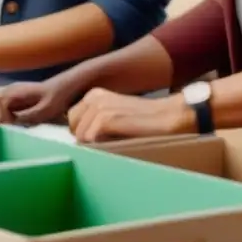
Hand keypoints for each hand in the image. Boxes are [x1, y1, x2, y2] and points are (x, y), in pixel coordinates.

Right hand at [0, 79, 78, 126]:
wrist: (63, 88)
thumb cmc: (57, 98)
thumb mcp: (45, 110)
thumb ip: (28, 116)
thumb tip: (11, 124)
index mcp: (18, 91)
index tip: (5, 128)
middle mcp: (10, 89)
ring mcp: (10, 92)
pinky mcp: (12, 98)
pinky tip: (0, 128)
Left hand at [67, 88, 195, 142]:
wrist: (170, 116)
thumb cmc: (145, 122)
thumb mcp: (116, 115)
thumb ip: (96, 122)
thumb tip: (80, 139)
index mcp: (93, 95)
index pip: (72, 120)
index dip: (83, 134)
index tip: (99, 141)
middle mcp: (93, 97)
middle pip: (73, 129)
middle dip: (86, 140)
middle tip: (107, 144)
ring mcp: (99, 107)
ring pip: (81, 137)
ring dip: (96, 145)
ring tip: (116, 142)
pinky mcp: (106, 119)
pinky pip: (90, 140)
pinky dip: (102, 147)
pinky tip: (119, 142)